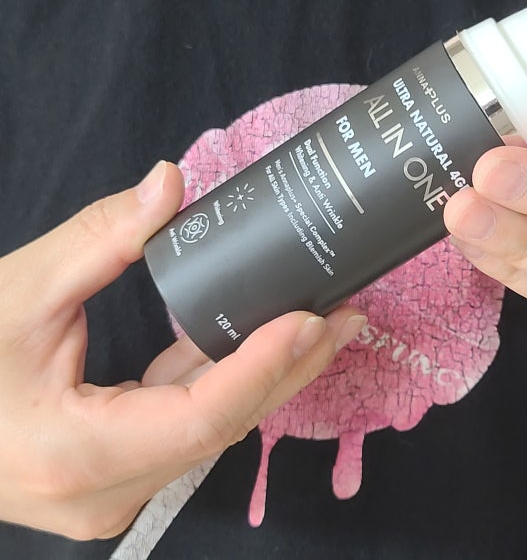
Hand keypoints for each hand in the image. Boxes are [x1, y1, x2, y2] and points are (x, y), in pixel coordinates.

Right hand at [0, 161, 365, 538]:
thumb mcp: (17, 292)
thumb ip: (100, 239)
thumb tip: (167, 184)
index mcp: (76, 455)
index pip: (199, 416)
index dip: (262, 366)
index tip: (311, 320)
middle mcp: (104, 491)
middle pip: (220, 425)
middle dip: (286, 369)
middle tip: (344, 318)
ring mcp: (111, 489)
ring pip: (210, 429)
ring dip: (265, 376)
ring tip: (320, 328)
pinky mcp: (114, 471)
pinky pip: (183, 424)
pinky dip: (221, 381)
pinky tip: (257, 341)